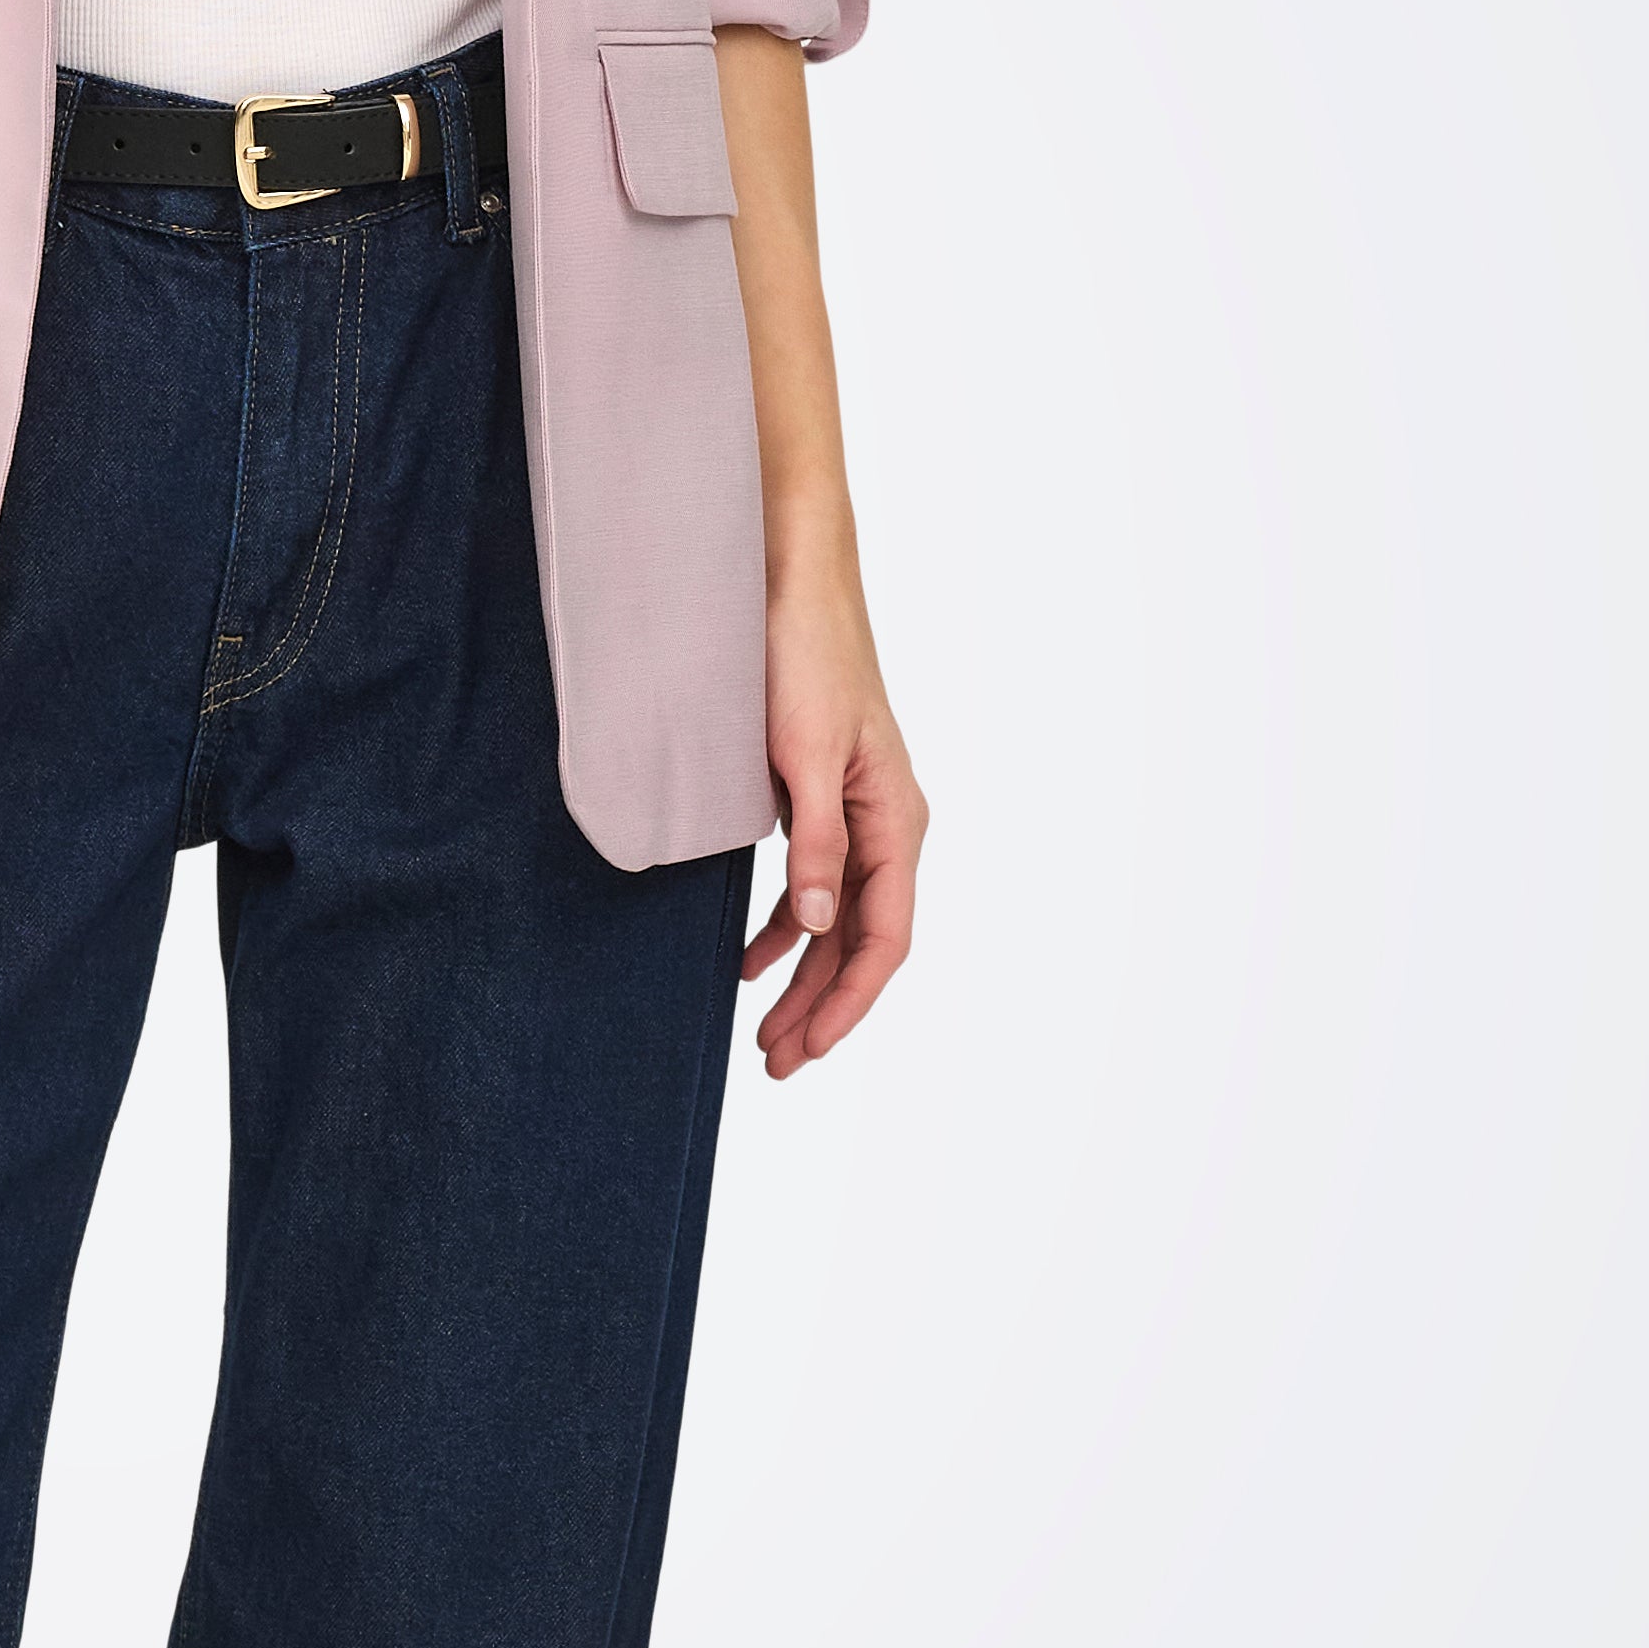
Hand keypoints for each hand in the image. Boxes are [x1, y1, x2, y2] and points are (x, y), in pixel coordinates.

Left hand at [743, 536, 925, 1083]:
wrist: (790, 583)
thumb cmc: (804, 658)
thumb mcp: (802, 757)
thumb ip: (814, 843)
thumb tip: (812, 927)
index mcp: (897, 821)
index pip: (885, 938)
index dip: (848, 1001)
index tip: (809, 1048)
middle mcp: (887, 825)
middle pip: (861, 942)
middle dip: (821, 1007)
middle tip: (777, 1064)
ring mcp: (857, 813)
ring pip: (836, 921)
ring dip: (803, 979)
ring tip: (767, 1033)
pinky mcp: (822, 799)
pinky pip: (814, 885)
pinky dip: (784, 930)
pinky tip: (750, 959)